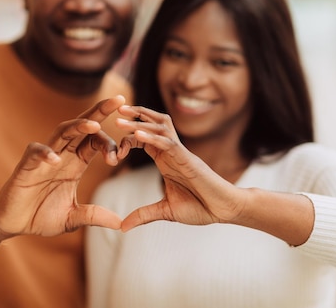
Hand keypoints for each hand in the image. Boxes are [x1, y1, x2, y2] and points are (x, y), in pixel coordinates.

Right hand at [0, 95, 124, 245]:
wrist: (13, 223)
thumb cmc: (41, 215)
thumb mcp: (73, 217)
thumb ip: (94, 215)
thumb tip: (121, 224)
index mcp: (75, 163)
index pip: (96, 141)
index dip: (109, 144)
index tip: (118, 158)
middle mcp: (62, 154)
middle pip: (83, 126)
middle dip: (100, 111)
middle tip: (119, 99)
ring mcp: (44, 157)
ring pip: (62, 132)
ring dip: (78, 126)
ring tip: (94, 124)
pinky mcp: (26, 166)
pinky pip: (35, 152)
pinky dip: (45, 153)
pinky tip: (55, 159)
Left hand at [115, 105, 244, 231]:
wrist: (223, 210)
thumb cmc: (200, 208)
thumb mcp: (166, 211)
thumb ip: (144, 215)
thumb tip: (122, 227)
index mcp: (165, 159)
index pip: (143, 139)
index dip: (127, 138)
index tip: (112, 149)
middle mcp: (172, 152)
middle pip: (153, 123)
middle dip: (134, 114)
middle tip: (114, 109)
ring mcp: (180, 153)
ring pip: (160, 127)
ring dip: (140, 121)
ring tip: (121, 117)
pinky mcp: (188, 159)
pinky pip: (169, 143)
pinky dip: (153, 137)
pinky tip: (137, 134)